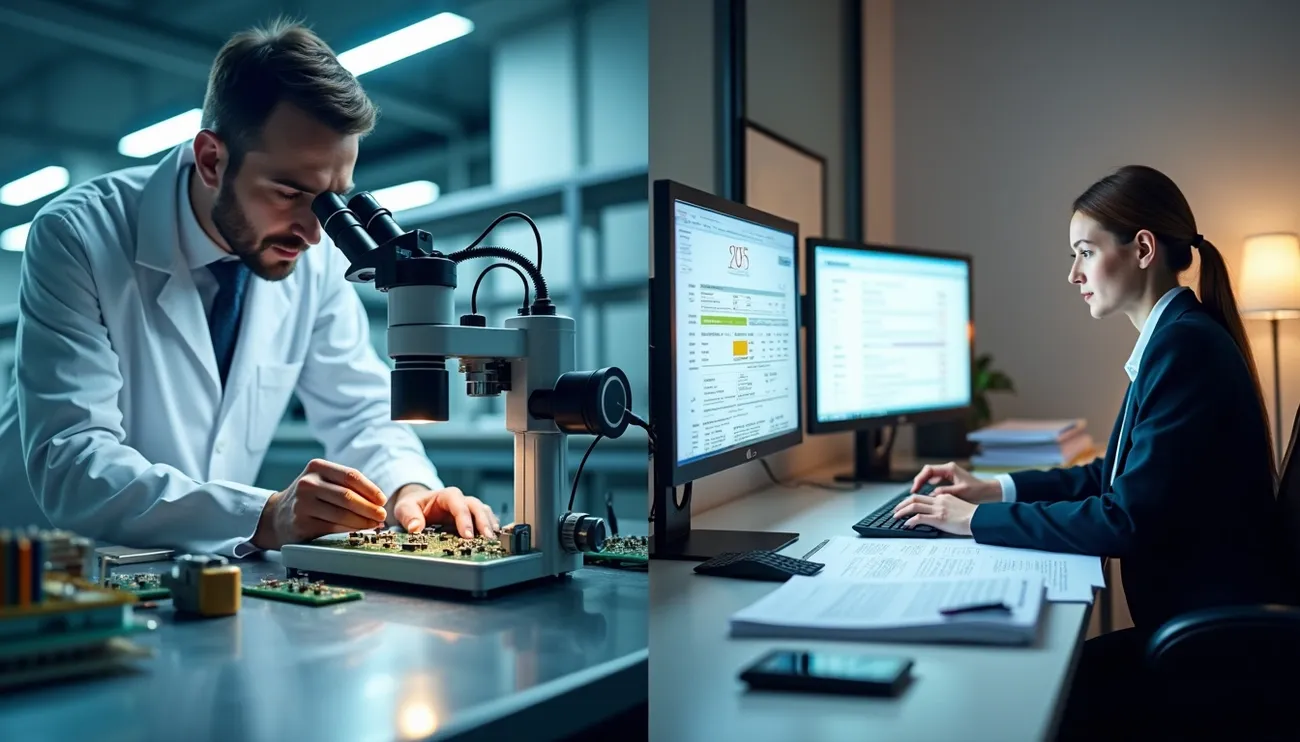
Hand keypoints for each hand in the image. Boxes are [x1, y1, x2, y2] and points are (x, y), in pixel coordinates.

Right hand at [253, 459, 387, 549]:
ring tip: (375, 524)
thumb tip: (378, 502)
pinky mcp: (301, 523)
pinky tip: (359, 531)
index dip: (371, 489)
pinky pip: (332, 528)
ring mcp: (302, 504)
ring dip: (363, 521)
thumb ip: (347, 486)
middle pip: (347, 496)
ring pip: (342, 514)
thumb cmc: (309, 497)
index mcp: (317, 467)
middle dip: (369, 508)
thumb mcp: (323, 482)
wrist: (276, 516)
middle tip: (382, 516)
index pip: (350, 476)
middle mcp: (308, 483)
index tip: (382, 500)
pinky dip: (350, 530)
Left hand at [390, 484, 499, 537]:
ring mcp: (467, 508)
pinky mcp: (471, 517)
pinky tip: (492, 538)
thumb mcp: (405, 508)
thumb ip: (409, 516)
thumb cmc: (413, 505)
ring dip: (489, 524)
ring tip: (492, 539)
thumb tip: (415, 528)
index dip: (464, 519)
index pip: (458, 503)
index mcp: (446, 495)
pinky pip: (485, 518)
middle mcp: (460, 500)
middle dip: (482, 522)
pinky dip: (490, 526)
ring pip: (484, 511)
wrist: (418, 505)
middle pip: (476, 506)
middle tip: (486, 538)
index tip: (467, 534)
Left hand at [892, 493, 976, 535]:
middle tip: (896, 510)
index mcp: (943, 497)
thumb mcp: (957, 507)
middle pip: (914, 498)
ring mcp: (938, 509)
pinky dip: (911, 520)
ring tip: (896, 517)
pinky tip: (907, 525)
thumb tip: (936, 515)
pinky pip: (920, 517)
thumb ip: (945, 508)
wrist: (981, 519)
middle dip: (902, 504)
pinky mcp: (939, 518)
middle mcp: (939, 501)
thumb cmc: (972, 517)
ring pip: (914, 506)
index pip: (922, 496)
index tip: (905, 505)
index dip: (911, 500)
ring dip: (902, 512)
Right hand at [911, 461, 1001, 503]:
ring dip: (923, 483)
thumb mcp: (961, 492)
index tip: (915, 488)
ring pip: (930, 476)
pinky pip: (935, 481)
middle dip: (919, 481)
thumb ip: (946, 492)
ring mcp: (948, 473)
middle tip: (913, 492)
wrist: (987, 491)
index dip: (920, 479)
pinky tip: (927, 494)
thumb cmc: (977, 491)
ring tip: (917, 494)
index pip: (929, 470)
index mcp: (949, 469)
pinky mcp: (949, 479)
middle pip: (927, 472)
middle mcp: (947, 469)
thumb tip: (932, 494)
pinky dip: (929, 486)